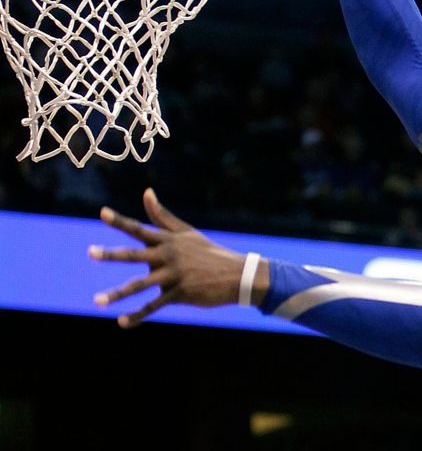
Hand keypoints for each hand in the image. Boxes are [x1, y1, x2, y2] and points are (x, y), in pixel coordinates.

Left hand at [89, 189, 246, 327]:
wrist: (237, 275)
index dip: (120, 221)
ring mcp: (174, 275)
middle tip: (90, 252)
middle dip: (111, 254)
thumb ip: (162, 216)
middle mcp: (169, 256)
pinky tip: (122, 322)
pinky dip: (138, 315)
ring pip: (140, 285)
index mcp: (168, 241)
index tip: (102, 213)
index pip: (140, 229)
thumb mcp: (186, 232)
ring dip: (117, 293)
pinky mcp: (180, 293)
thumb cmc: (209, 252)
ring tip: (96, 301)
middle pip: (135, 254)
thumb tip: (146, 192)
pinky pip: (154, 305)